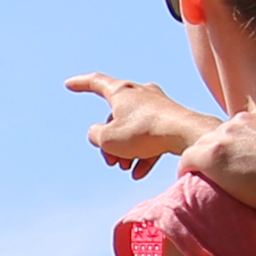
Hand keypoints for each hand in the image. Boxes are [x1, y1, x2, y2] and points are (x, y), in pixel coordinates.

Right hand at [66, 74, 209, 177]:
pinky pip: (151, 136)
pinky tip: (140, 172)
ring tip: (125, 168)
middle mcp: (140, 93)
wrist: (186, 135)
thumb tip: (98, 132)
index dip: (80, 84)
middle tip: (110, 161)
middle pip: (116, 116)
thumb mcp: (108, 139)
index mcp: (122, 91)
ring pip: (133, 129)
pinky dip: (143, 153)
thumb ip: (95, 135)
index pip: (96, 82)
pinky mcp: (171, 119)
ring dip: (126, 150)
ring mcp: (158, 105)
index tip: (69, 84)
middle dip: (109, 141)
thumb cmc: (145, 133)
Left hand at [192, 100, 255, 216]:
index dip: (246, 146)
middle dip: (226, 154)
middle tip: (231, 178)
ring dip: (206, 164)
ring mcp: (225, 135)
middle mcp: (243, 118)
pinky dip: (188, 172)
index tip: (249, 163)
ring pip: (203, 146)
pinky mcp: (209, 155)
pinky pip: (187, 160)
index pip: (247, 127)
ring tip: (209, 185)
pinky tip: (191, 186)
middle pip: (224, 136)